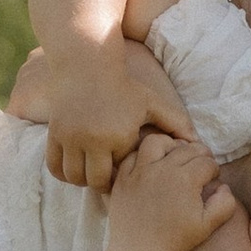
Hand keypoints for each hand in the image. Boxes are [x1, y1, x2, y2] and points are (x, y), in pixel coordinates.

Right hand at [43, 35, 195, 193]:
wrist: (86, 66)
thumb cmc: (123, 87)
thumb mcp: (152, 103)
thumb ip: (175, 123)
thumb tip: (197, 143)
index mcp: (117, 136)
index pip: (121, 174)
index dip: (125, 178)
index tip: (129, 176)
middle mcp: (91, 140)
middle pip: (94, 181)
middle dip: (103, 184)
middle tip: (109, 180)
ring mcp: (69, 138)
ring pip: (72, 177)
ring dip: (82, 180)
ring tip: (92, 173)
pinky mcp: (54, 134)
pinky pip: (53, 167)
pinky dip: (62, 173)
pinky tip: (75, 167)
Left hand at [103, 129, 236, 250]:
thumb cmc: (176, 241)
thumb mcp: (207, 225)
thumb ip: (224, 204)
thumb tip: (224, 186)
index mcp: (186, 179)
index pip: (207, 162)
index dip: (214, 169)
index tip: (213, 177)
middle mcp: (163, 169)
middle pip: (186, 148)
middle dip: (199, 154)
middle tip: (200, 164)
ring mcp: (140, 172)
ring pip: (157, 142)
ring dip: (170, 145)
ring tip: (174, 155)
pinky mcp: (123, 179)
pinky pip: (132, 156)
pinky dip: (143, 156)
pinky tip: (151, 165)